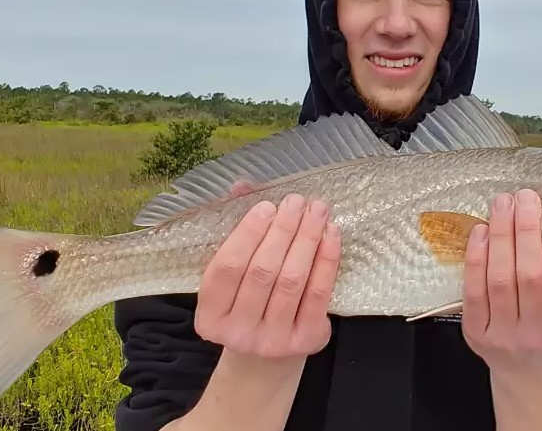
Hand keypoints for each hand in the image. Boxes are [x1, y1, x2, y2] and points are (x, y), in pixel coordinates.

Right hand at [194, 192, 340, 361]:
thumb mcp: (234, 276)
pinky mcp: (306, 340)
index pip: (226, 268)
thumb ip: (235, 230)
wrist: (269, 355)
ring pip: (292, 280)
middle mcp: (238, 333)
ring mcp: (273, 341)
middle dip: (282, 230)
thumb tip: (243, 185)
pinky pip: (318, 293)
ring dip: (307, 238)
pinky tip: (331, 233)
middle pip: (262, 272)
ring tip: (317, 210)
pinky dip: (326, 259)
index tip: (266, 205)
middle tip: (296, 201)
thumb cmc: (248, 302)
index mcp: (210, 316)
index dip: (247, 234)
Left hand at [461, 189, 541, 373]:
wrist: (526, 374)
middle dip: (526, 231)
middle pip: (530, 277)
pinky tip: (481, 231)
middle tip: (524, 197)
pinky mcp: (475, 333)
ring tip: (502, 204)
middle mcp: (538, 335)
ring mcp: (504, 336)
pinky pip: (473, 289)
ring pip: (500, 279)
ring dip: (500, 235)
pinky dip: (476, 256)